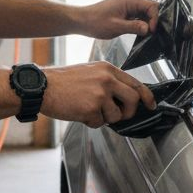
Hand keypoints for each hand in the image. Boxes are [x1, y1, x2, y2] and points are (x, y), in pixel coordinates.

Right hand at [41, 61, 156, 127]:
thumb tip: (123, 98)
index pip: (136, 83)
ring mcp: (100, 94)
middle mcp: (107, 79)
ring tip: (88, 110)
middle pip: (134, 100)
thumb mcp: (89, 72)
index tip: (150, 105)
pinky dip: (90, 122)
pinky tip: (78, 112)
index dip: (146, 96)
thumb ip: (107, 81)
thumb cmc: (62, 81)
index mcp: (107, 69)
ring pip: (116, 116)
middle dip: (129, 112)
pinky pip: (99, 123)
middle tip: (120, 116)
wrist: (42, 87)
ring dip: (104, 118)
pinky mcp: (92, 108)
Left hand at [77, 0, 157, 38]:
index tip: (151, 31)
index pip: (152, 6)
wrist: (83, 21)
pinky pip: (138, 15)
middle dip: (152, 21)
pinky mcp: (126, 10)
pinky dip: (140, 23)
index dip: (155, 19)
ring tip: (143, 34)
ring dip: (146, 23)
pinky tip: (138, 32)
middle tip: (149, 34)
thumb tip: (148, 29)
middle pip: (150, 8)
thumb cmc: (96, 22)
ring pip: (145, 12)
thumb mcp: (117, 27)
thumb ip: (134, 27)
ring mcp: (128, 4)